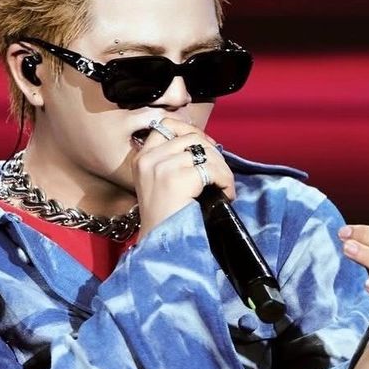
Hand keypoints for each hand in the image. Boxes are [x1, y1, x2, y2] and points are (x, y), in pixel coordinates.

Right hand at [133, 118, 234, 238]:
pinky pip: (212, 169)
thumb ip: (172, 159)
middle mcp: (148, 159)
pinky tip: (226, 194)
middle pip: (191, 136)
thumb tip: (203, 142)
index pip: (166, 124)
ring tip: (224, 186)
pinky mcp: (177, 179)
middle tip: (220, 173)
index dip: (191, 131)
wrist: (160, 243)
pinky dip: (226, 181)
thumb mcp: (158, 182)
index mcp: (141, 157)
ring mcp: (161, 167)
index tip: (207, 146)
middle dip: (213, 152)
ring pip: (206, 151)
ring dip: (222, 169)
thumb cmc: (165, 217)